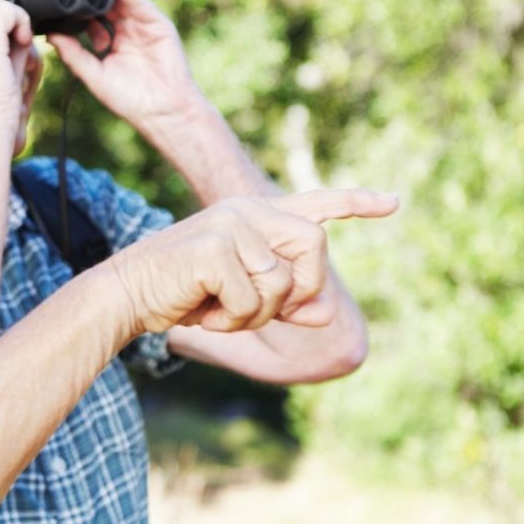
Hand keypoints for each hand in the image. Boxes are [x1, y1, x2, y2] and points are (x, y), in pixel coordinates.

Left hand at [46, 0, 204, 130]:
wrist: (162, 110)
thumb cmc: (130, 99)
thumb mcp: (94, 74)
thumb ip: (73, 53)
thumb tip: (50, 34)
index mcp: (108, 41)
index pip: (87, 14)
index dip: (71, 0)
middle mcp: (124, 29)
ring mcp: (140, 23)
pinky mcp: (156, 22)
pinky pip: (136, 0)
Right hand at [107, 190, 399, 336]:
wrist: (128, 295)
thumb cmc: (184, 295)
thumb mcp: (241, 301)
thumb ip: (285, 303)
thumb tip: (325, 316)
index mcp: (255, 215)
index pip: (315, 205)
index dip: (356, 204)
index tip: (395, 203)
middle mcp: (248, 211)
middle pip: (314, 250)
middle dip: (300, 291)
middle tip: (262, 311)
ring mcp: (232, 225)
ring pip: (282, 284)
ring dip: (254, 314)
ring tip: (218, 309)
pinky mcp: (216, 248)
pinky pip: (253, 300)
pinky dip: (232, 320)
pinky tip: (204, 311)